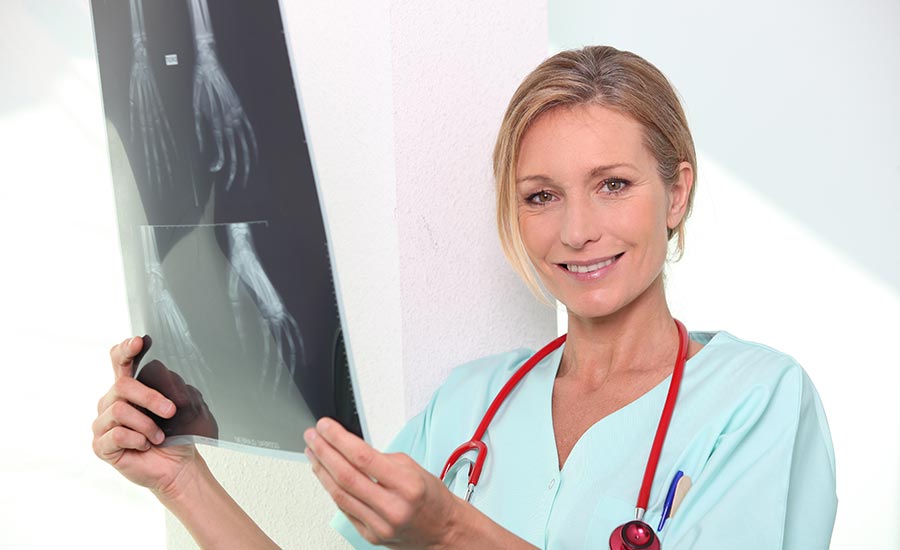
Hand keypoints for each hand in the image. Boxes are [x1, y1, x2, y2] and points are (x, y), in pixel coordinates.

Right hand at [92, 336, 198, 498]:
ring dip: (147, 425)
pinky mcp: (101, 445)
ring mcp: (103, 424)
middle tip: (170, 411)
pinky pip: (116, 435)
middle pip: (122, 386)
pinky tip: (145, 445)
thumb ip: (170, 387)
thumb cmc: (177, 434)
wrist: (177, 465)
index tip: (138, 342)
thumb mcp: (180, 406)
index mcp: (129, 388)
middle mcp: (111, 402)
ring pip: (120, 411)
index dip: (125, 350)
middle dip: (150, 397)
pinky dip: (137, 439)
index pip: (119, 361)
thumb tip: (166, 373)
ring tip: (159, 436)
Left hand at [304, 418, 461, 548]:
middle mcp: (392, 507)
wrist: (443, 531)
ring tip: (313, 453)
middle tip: (312, 437)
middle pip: (346, 476)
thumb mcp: (413, 468)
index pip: (363, 458)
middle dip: (324, 452)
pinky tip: (325, 476)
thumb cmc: (431, 498)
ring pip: (340, 495)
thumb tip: (349, 448)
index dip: (338, 439)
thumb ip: (380, 459)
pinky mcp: (371, 536)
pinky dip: (332, 490)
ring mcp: (380, 525)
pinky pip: (344, 510)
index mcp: (406, 485)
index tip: (325, 427)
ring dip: (321, 471)